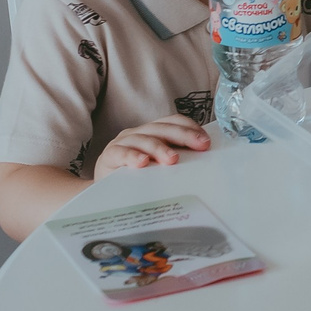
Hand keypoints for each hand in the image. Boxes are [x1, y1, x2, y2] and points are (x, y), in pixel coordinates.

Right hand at [94, 114, 211, 171]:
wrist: (104, 188)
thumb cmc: (136, 175)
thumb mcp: (158, 165)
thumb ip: (174, 158)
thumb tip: (203, 162)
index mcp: (152, 131)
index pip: (173, 121)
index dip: (190, 127)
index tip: (206, 141)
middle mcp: (138, 132)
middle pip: (162, 129)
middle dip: (184, 135)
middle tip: (200, 145)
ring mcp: (123, 142)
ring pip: (144, 139)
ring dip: (159, 148)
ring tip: (172, 159)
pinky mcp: (109, 156)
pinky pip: (121, 153)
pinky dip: (132, 157)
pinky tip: (142, 163)